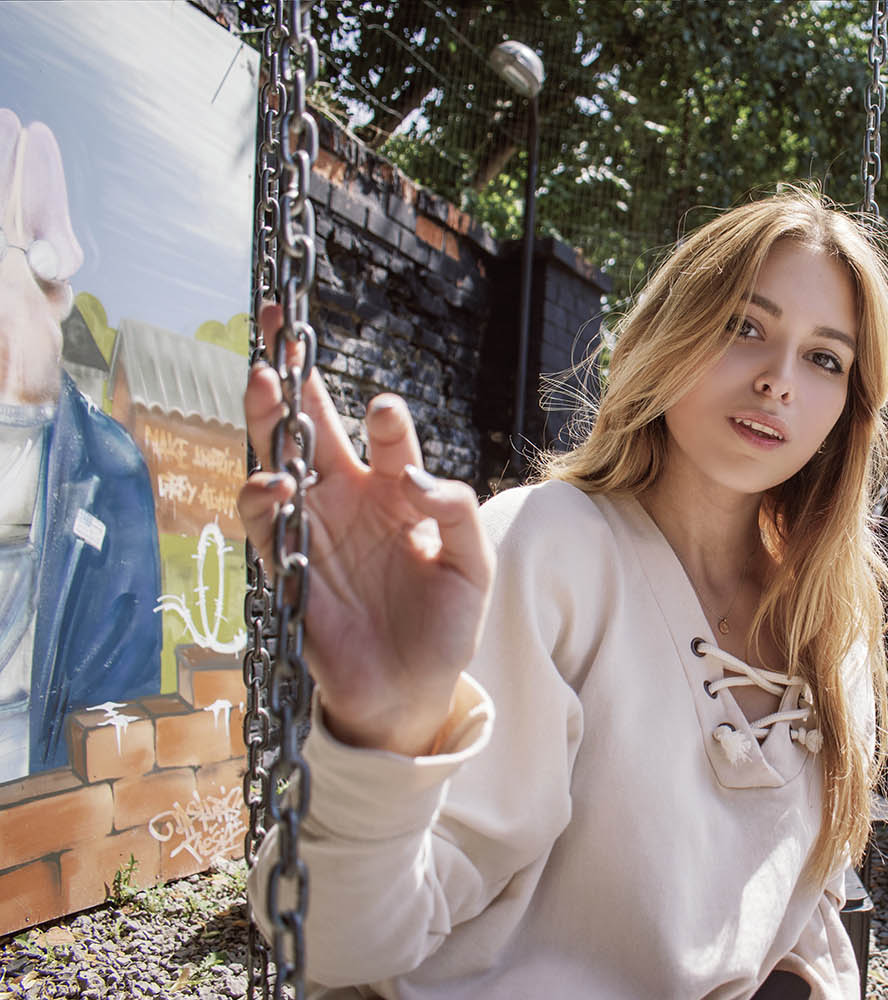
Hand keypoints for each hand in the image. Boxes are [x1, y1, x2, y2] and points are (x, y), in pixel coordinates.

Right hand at [238, 306, 494, 756]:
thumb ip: (453, 512)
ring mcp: (313, 527)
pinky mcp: (285, 563)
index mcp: (399, 492)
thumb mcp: (472, 565)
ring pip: (278, 459)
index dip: (384, 419)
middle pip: (317, 428)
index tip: (385, 411)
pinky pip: (261, 520)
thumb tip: (409, 479)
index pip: (386, 439)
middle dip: (299, 378)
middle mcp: (350, 501)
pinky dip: (260, 497)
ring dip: (266, 420)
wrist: (411, 690)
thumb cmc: (446, 624)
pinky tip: (274, 482)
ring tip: (263, 380)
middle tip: (282, 328)